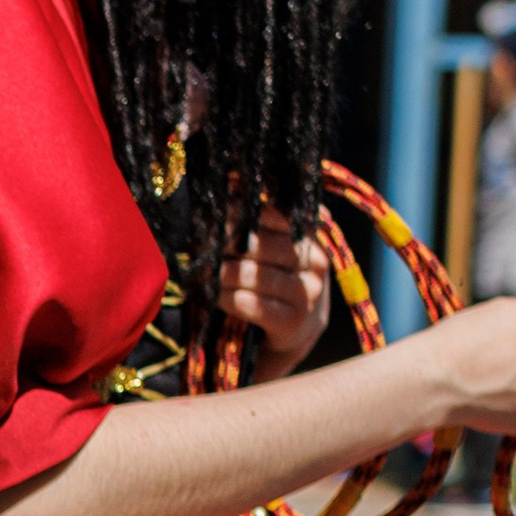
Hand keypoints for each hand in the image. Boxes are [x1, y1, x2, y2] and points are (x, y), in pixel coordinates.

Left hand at [217, 207, 332, 372]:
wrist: (294, 330)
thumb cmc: (276, 280)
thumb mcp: (275, 248)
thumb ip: (259, 221)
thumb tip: (229, 185)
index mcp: (312, 234)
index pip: (273, 214)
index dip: (240, 213)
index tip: (216, 213)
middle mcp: (315, 261)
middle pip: (261, 245)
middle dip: (224, 245)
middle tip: (201, 247)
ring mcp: (307, 293)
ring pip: (255, 275)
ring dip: (221, 274)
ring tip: (201, 273)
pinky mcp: (293, 322)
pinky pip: (253, 305)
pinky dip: (227, 298)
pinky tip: (214, 296)